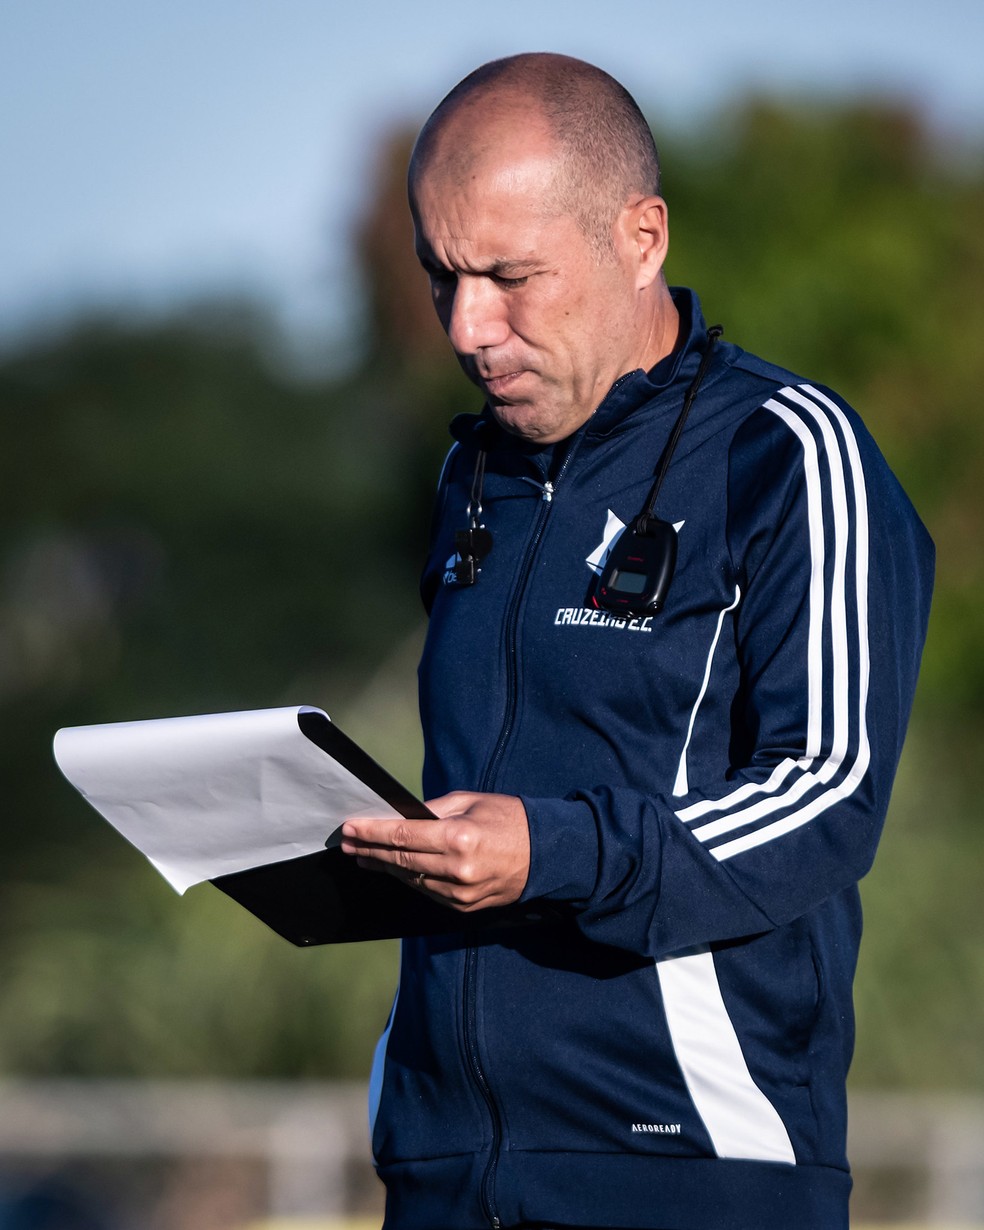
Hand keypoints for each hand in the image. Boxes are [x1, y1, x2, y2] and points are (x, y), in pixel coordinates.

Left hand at [339, 792, 529, 911]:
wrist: (548, 855)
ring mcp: (460, 892)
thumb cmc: (510, 819)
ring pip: (410, 879)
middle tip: (346, 842)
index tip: (350, 827)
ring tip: (363, 856)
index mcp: (459, 837)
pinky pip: (427, 891)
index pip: (403, 835)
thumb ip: (434, 810)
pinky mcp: (464, 906)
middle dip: (370, 850)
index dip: (372, 832)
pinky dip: (408, 879)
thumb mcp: (472, 802)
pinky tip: (394, 869)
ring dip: (384, 867)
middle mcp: (457, 868)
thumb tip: (401, 816)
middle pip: (401, 860)